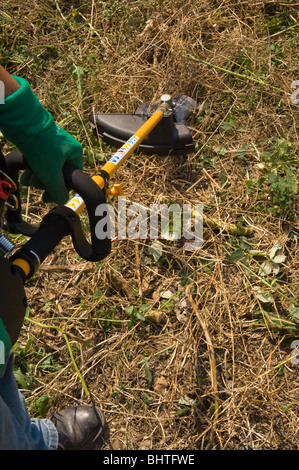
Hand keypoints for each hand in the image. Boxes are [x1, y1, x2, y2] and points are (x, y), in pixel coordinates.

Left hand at [0, 75, 82, 203]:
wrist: (23, 124)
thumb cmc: (41, 147)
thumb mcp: (52, 175)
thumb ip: (59, 191)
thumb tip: (62, 200)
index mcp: (75, 154)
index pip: (72, 179)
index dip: (60, 189)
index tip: (48, 196)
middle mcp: (65, 149)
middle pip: (57, 175)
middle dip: (44, 182)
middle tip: (36, 183)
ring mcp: (52, 146)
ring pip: (46, 170)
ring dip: (36, 178)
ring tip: (28, 178)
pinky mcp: (39, 145)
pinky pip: (38, 163)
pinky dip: (31, 170)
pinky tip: (25, 173)